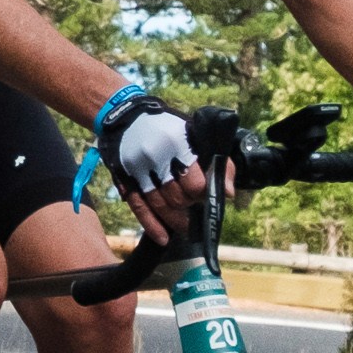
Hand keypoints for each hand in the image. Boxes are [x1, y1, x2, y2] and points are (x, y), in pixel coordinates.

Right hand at [106, 98, 216, 243]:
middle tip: (194, 205)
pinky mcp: (125, 180)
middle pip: (178, 198)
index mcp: (178, 143)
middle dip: (190, 206)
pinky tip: (163, 238)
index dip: (204, 193)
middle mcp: (156, 157)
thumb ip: (218, 161)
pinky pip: (139, 208)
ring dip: (175, 220)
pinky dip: (152, 226)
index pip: (196, 184)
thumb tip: (227, 194)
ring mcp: (138, 170)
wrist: (126, 115)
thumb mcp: (197, 134)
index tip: (205, 193)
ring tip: (185, 226)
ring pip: (160, 206)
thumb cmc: (168, 127)